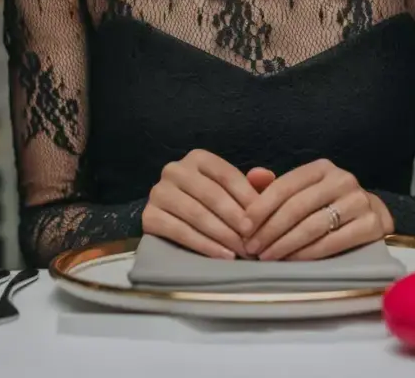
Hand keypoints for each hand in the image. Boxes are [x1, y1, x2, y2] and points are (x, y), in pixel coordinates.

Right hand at [142, 149, 260, 259]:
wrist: (176, 221)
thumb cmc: (213, 204)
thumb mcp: (234, 191)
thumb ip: (253, 184)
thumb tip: (265, 176)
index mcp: (198, 158)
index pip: (227, 175)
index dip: (247, 198)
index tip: (262, 220)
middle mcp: (175, 170)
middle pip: (212, 195)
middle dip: (235, 220)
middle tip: (253, 240)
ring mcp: (159, 192)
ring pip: (196, 214)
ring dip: (222, 235)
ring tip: (241, 251)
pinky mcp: (149, 216)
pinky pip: (179, 232)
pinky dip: (203, 245)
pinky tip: (222, 256)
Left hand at [243, 159, 393, 260]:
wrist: (370, 217)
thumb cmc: (326, 205)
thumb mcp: (301, 192)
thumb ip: (274, 186)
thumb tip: (253, 175)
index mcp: (321, 168)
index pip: (285, 185)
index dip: (261, 207)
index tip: (243, 227)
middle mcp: (342, 179)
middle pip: (297, 207)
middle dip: (269, 230)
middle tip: (252, 248)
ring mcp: (359, 201)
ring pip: (313, 226)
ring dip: (285, 244)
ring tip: (267, 257)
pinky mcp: (371, 224)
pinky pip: (333, 242)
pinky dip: (309, 253)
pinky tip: (292, 261)